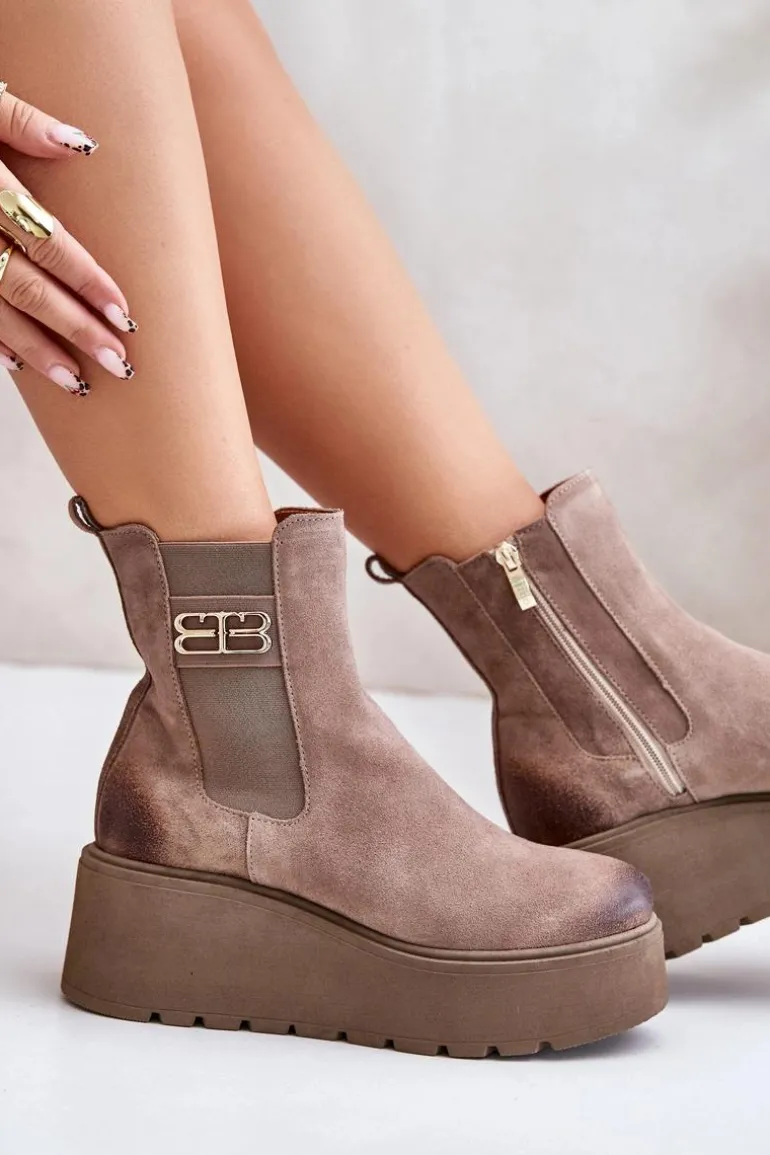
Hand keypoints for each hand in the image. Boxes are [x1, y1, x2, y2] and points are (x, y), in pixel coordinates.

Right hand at [0, 85, 135, 395]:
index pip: (47, 242)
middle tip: (117, 362)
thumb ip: (21, 121)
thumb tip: (80, 143)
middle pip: (26, 287)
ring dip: (37, 351)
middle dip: (74, 329)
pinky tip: (19, 364)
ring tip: (77, 382)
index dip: (87, 280)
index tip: (124, 313)